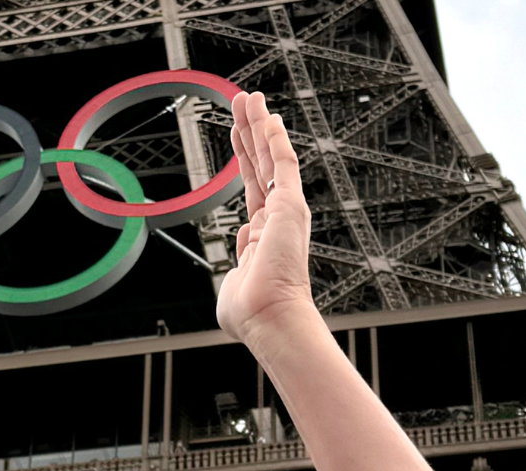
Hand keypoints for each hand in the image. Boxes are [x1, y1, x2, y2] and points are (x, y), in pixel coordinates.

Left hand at [216, 92, 316, 345]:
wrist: (268, 316)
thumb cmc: (251, 310)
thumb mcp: (234, 282)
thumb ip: (236, 264)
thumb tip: (242, 251)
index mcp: (263, 234)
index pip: (253, 186)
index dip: (245, 159)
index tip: (238, 137)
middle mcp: (277, 218)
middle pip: (261, 164)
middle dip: (251, 133)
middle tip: (243, 105)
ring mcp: (285, 210)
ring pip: (271, 157)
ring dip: (259, 126)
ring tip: (250, 99)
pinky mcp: (291, 205)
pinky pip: (284, 164)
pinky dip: (276, 138)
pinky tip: (267, 117)